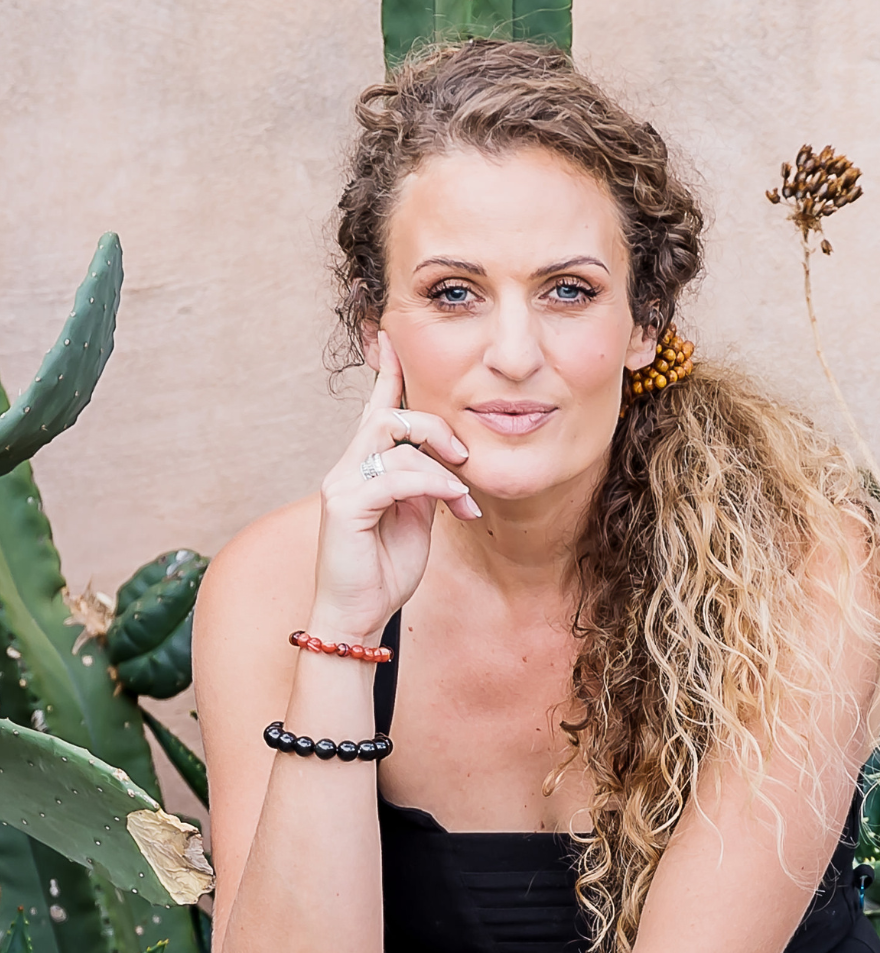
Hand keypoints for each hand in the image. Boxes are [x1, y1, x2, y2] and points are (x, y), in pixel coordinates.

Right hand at [312, 332, 478, 637]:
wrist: (357, 615)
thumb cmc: (384, 570)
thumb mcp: (415, 519)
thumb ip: (424, 486)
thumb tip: (447, 466)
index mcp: (364, 466)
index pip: (376, 408)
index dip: (388, 372)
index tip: (394, 337)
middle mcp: (347, 467)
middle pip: (389, 414)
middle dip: (435, 425)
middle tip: (465, 457)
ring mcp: (341, 484)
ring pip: (393, 438)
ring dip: (439, 459)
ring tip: (462, 489)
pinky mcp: (344, 506)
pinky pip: (396, 476)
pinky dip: (434, 485)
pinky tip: (455, 503)